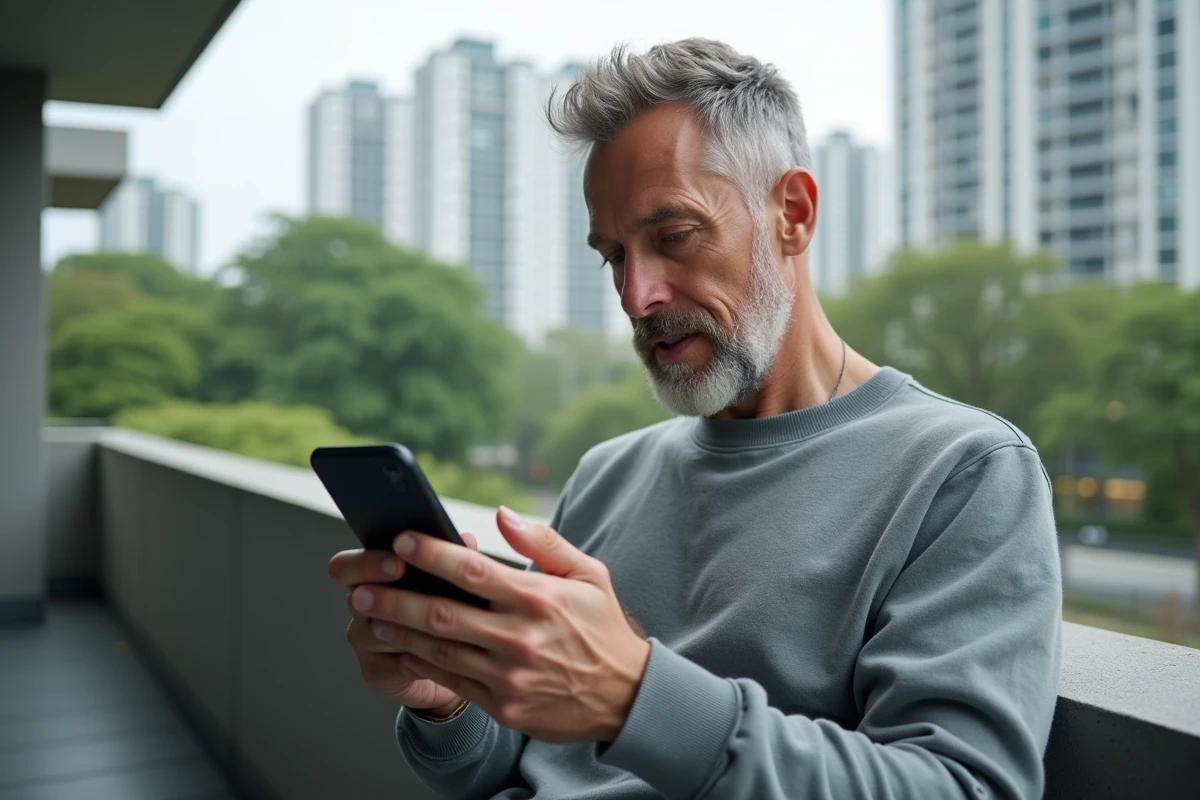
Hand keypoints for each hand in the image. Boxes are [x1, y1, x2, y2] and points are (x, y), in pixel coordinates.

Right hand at [329, 531, 480, 715]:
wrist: (456, 664)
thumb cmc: (447, 612)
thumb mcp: (451, 582)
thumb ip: (453, 558)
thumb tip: (466, 539)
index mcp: (372, 580)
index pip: (347, 566)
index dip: (367, 561)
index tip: (398, 558)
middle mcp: (362, 609)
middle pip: (353, 596)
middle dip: (374, 581)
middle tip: (400, 572)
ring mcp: (365, 642)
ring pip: (374, 632)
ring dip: (403, 625)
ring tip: (432, 620)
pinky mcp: (376, 672)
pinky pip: (392, 665)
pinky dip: (416, 658)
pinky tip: (437, 654)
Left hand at [347, 507, 650, 743]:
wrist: (625, 697)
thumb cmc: (601, 628)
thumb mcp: (588, 575)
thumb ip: (545, 542)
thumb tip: (501, 514)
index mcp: (539, 599)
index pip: (474, 571)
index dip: (432, 553)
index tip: (401, 538)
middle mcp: (520, 638)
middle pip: (443, 614)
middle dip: (395, 598)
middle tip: (361, 586)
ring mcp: (510, 676)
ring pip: (439, 650)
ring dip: (398, 633)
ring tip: (368, 616)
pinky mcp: (504, 706)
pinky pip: (452, 681)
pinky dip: (421, 664)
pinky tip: (399, 649)